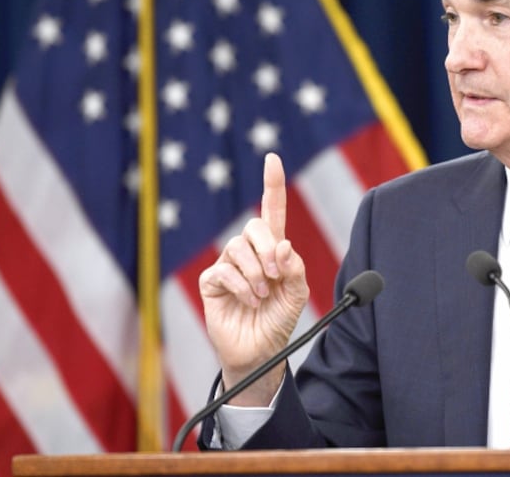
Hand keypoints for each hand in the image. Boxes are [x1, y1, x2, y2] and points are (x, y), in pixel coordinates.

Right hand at [198, 153, 309, 405]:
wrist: (261, 351)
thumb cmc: (279, 320)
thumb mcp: (297, 293)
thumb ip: (294, 268)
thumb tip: (282, 245)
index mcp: (272, 249)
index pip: (271, 209)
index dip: (272, 184)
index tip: (272, 158)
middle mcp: (249, 252)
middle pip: (255, 227)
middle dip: (268, 248)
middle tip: (276, 275)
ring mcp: (228, 265)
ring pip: (238, 247)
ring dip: (256, 272)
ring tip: (262, 294)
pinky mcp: (212, 282)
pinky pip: (224, 270)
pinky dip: (242, 286)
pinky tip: (250, 301)